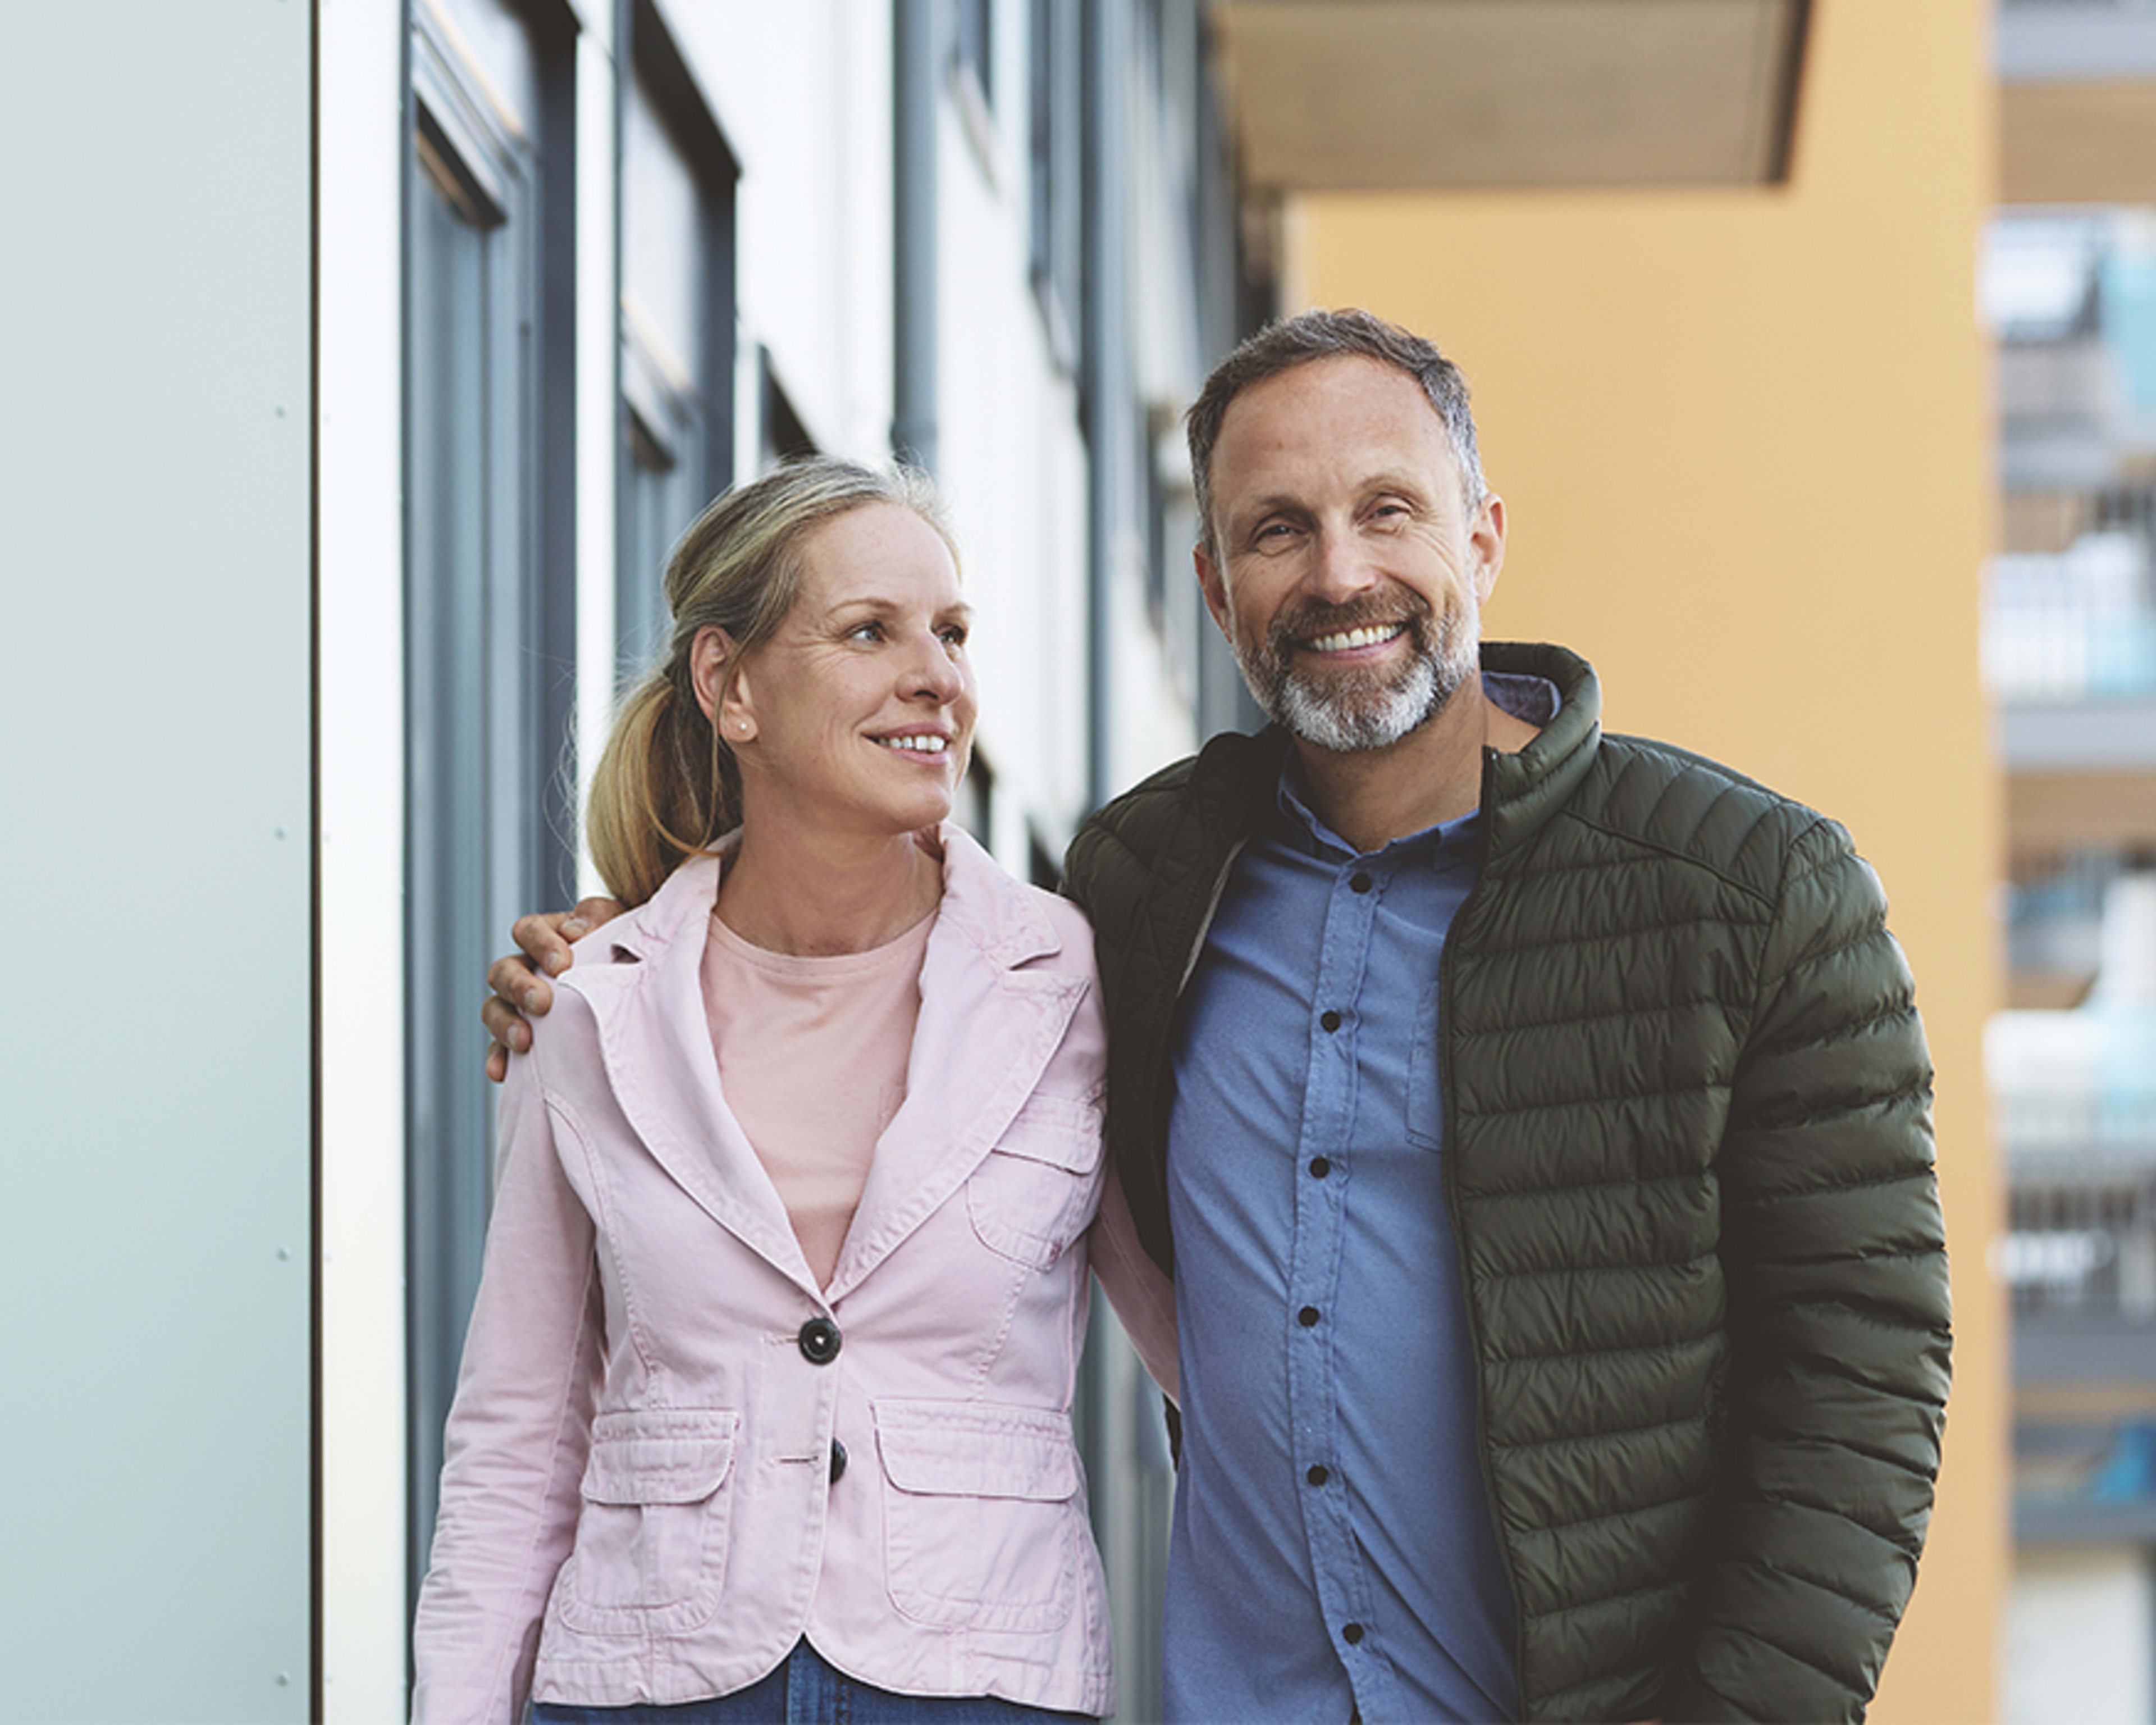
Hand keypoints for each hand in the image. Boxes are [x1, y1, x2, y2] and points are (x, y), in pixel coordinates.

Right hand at [481, 897, 625, 1080]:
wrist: (641, 989)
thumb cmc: (628, 950)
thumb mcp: (621, 924)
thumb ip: (599, 916)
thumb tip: (574, 929)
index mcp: (549, 937)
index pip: (528, 930)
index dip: (540, 944)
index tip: (563, 964)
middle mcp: (528, 969)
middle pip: (502, 971)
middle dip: (519, 986)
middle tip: (542, 1003)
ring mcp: (521, 1006)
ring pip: (494, 1009)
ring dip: (504, 1024)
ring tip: (523, 1041)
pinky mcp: (525, 1039)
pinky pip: (500, 1050)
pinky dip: (498, 1059)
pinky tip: (502, 1072)